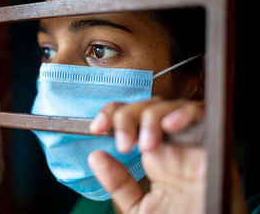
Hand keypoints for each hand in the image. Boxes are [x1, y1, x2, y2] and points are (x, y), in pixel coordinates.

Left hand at [88, 97, 206, 212]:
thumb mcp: (139, 208)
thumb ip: (118, 183)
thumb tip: (95, 156)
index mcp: (152, 154)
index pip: (130, 118)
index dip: (111, 114)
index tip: (96, 128)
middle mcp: (170, 144)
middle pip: (146, 107)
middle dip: (128, 116)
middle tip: (123, 144)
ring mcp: (190, 142)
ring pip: (170, 107)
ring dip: (152, 117)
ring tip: (145, 144)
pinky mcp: (214, 144)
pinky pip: (202, 116)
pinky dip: (185, 113)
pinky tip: (170, 126)